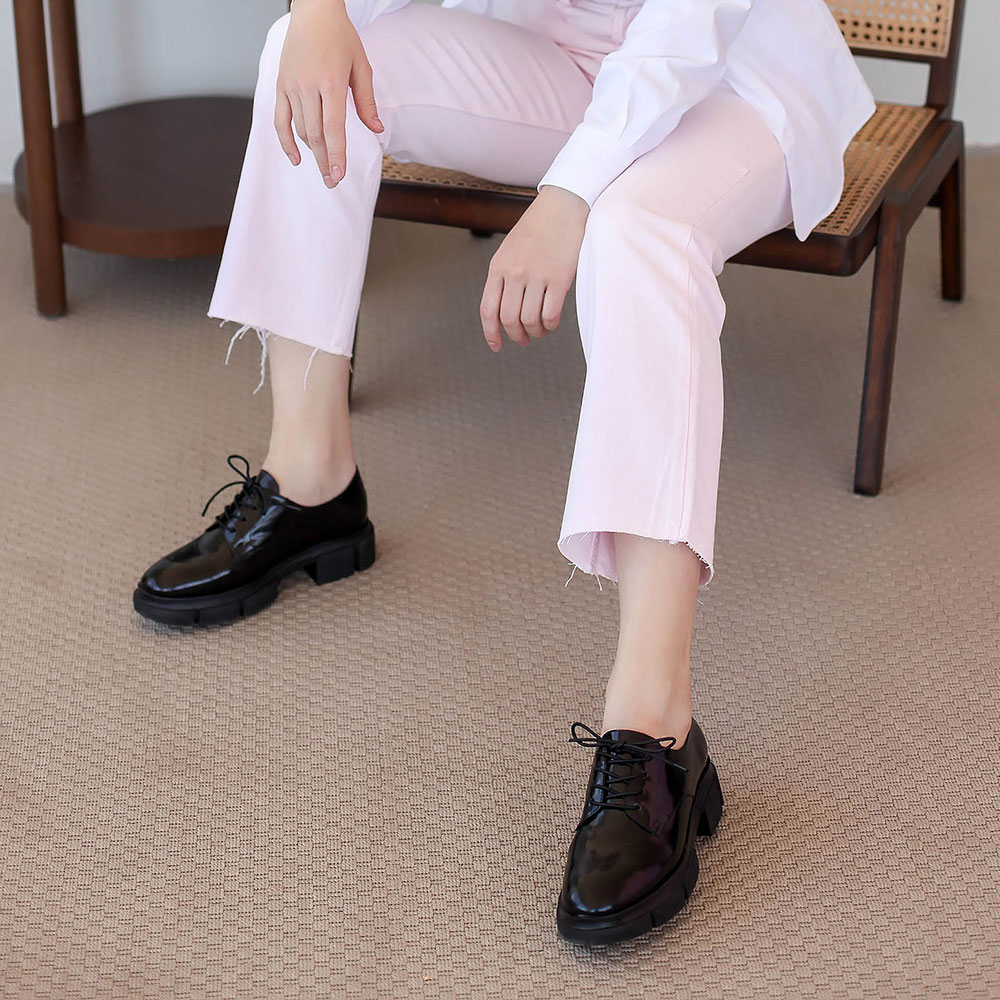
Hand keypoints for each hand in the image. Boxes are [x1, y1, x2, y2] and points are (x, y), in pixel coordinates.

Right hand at [275, 0, 382, 187]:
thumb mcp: (361, 66)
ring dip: (312, 154)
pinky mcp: (280, 85)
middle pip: (316, 135)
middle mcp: (308, 85)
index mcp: (331, 81)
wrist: (312, 10)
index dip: (336, 155)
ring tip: (323, 170)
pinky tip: (295, 158)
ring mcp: (291, 86)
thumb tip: (377, 131)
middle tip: (333, 182)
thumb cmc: (340, 36)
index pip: (333, 128)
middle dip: (325, 162)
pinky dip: (286, 141)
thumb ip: (367, 102)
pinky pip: (280, 120)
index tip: (339, 176)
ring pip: (300, 130)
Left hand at [480, 185, 589, 350]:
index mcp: (498, 266)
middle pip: (508, 319)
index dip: (490, 333)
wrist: (564, 203)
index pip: (488, 310)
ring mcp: (536, 275)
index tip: (496, 345)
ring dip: (536, 332)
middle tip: (524, 340)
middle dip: (516, 336)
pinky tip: (553, 322)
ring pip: (530, 320)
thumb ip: (505, 275)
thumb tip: (504, 308)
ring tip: (541, 331)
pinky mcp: (559, 277)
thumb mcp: (511, 248)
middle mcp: (514, 272)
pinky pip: (550, 314)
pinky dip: (550, 325)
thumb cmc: (539, 226)